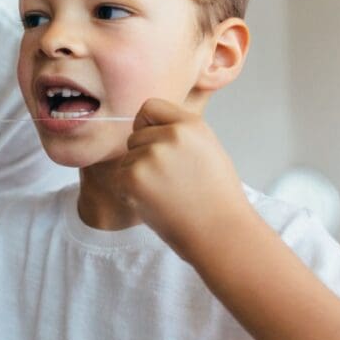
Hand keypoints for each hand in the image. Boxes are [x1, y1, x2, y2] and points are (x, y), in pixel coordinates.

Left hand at [118, 98, 250, 255]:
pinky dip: (129, 192)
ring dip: (138, 175)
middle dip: (144, 155)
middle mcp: (170, 135)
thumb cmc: (216, 197)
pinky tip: (155, 203)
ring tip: (166, 193)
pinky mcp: (133, 178)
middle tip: (170, 180)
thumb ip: (180, 132)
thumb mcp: (207, 148)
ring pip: (127, 158)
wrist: (220, 233)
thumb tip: (148, 126)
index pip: (150, 107)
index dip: (148, 126)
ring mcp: (150, 156)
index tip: (157, 144)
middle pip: (135, 135)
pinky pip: (119, 178)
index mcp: (190, 124)